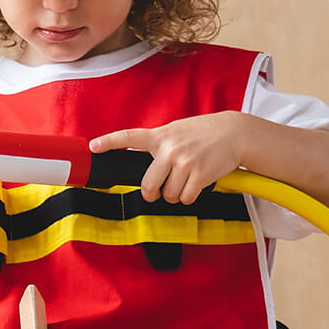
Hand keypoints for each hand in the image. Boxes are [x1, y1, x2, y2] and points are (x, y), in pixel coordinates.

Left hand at [90, 112, 244, 203]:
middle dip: (152, 193)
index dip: (109, 142)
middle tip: (158, 192)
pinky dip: (189, 196)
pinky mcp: (200, 175)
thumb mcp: (177, 130)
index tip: (93, 147)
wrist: (234, 133)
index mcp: (161, 136)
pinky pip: (186, 198)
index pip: (130, 136)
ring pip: (169, 195)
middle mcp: (170, 149)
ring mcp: (185, 162)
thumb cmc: (204, 133)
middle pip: (148, 185)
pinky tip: (197, 184)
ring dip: (176, 194)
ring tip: (187, 180)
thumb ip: (160, 143)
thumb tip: (144, 161)